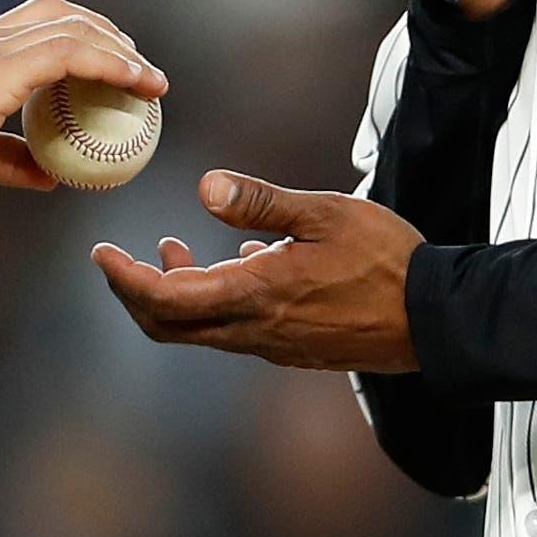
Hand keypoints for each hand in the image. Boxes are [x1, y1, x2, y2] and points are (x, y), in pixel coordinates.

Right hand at [0, 0, 166, 208]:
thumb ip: (11, 160)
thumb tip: (51, 175)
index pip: (39, 21)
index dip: (83, 33)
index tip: (114, 64)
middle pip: (63, 14)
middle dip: (109, 34)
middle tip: (139, 71)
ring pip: (72, 28)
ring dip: (120, 49)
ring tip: (149, 80)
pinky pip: (69, 53)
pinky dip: (108, 63)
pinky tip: (134, 83)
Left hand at [91, 170, 422, 371]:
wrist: (436, 320)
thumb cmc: (386, 260)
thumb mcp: (324, 213)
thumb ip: (261, 203)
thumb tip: (204, 187)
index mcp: (255, 295)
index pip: (165, 297)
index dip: (123, 278)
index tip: (101, 254)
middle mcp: (254, 331)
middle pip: (169, 325)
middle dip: (135, 291)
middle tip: (119, 257)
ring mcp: (273, 346)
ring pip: (199, 330)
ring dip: (173, 294)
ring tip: (172, 248)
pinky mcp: (293, 349)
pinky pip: (233, 331)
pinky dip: (211, 301)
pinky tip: (238, 264)